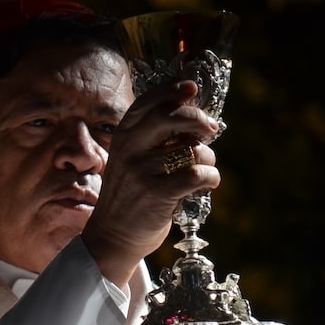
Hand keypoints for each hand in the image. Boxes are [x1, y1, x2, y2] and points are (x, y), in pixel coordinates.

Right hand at [81, 80, 222, 286]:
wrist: (113, 237)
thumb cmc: (130, 196)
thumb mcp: (130, 160)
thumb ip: (152, 139)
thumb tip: (195, 120)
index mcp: (123, 137)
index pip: (147, 103)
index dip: (171, 91)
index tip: (191, 88)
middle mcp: (130, 149)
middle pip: (170, 117)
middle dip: (198, 119)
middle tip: (211, 129)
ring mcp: (143, 171)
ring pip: (192, 149)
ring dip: (208, 159)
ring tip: (202, 170)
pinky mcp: (158, 193)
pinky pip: (198, 174)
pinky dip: (211, 177)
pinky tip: (207, 183)